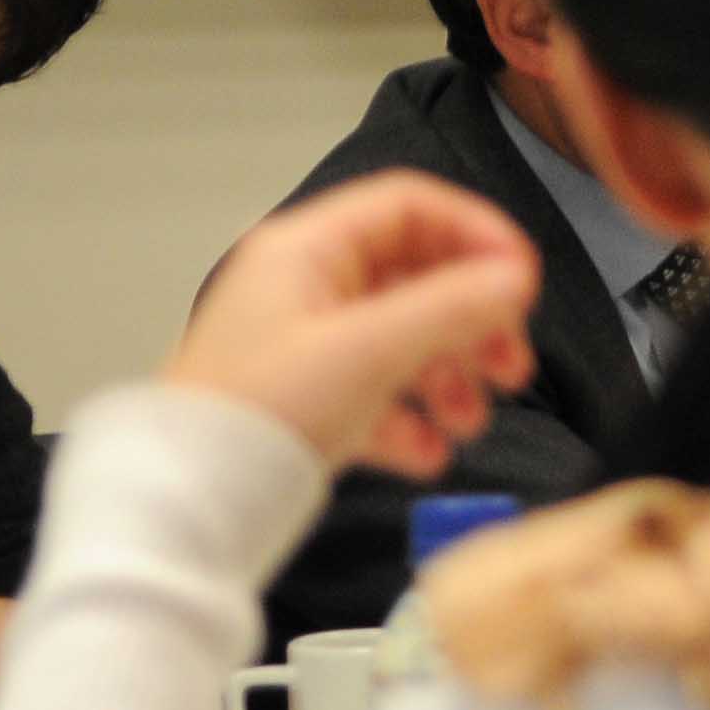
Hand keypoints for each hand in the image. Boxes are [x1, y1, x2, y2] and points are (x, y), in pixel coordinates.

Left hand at [167, 173, 539, 478]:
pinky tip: (430, 454)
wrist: (185, 502)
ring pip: (403, 338)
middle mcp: (307, 287)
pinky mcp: (306, 402)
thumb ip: (451, 307)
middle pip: (417, 276)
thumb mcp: (368, 351)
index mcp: (308, 251)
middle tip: (513, 366)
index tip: (524, 281)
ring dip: (451, 376)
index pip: (410, 207)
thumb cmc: (267, 407)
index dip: (476, 233)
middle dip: (473, 321)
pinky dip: (412, 419)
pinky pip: (376, 392)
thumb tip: (520, 278)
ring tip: (473, 422)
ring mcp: (307, 346)